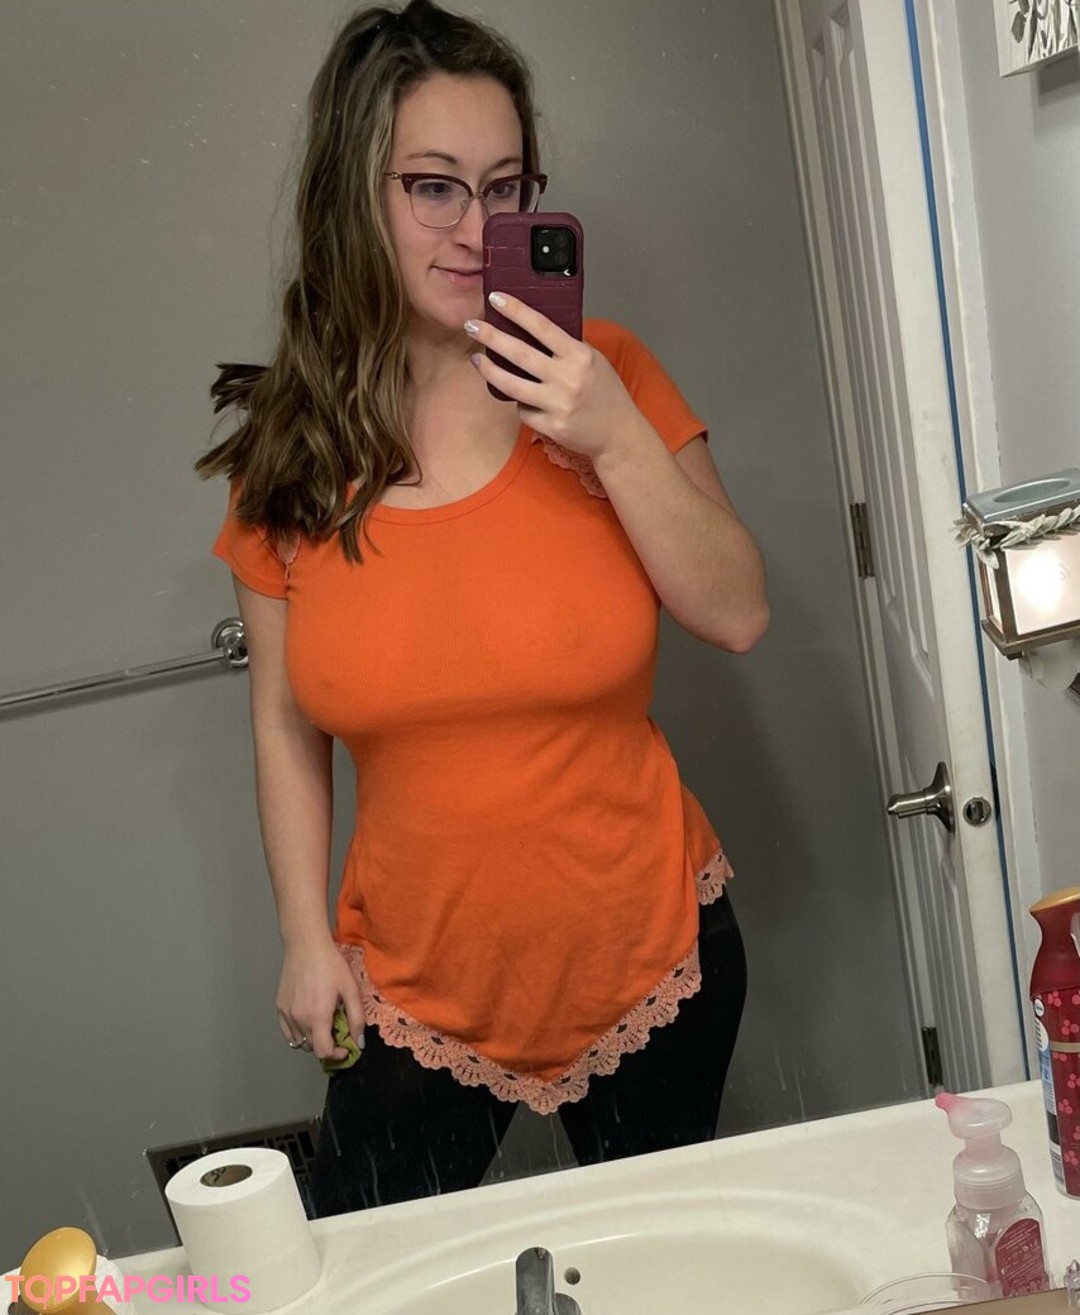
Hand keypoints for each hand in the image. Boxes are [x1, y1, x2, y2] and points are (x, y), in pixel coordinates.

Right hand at [277, 934, 364, 1061]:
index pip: (323, 1052)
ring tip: (323, 1023)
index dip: (336, 1054)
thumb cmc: (330, 964)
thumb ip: (356, 1018)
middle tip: (338, 1030)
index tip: (345, 1047)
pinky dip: (298, 1033)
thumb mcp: (350, 989)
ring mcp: (286, 1014)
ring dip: (313, 1040)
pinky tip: (308, 1021)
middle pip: (312, 1047)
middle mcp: (299, 1019)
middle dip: (327, 1045)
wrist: (306, 945)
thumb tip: (358, 1043)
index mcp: (317, 1017)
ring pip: (300, 1041)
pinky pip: (288, 1032)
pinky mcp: (279, 1007)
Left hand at [465, 292, 641, 461]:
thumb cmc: (606, 394)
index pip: (542, 327)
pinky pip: (523, 411)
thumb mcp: (594, 361)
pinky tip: (523, 399)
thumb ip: (567, 347)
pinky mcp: (551, 426)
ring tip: (476, 359)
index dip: (516, 311)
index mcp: (580, 356)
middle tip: (471, 326)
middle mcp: (568, 379)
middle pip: (519, 354)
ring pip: (511, 385)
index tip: (496, 298)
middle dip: (491, 337)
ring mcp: (558, 404)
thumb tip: (534, 330)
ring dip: (489, 371)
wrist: (619, 433)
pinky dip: (520, 403)